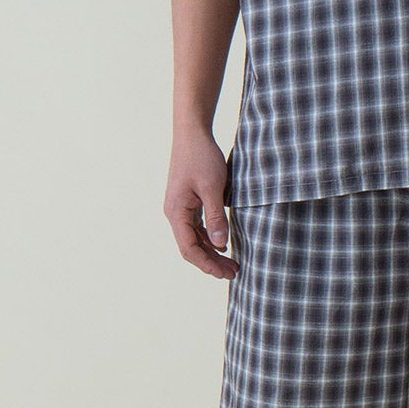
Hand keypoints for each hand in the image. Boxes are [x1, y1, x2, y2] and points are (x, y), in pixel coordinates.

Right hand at [164, 130, 239, 279]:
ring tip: (231, 264)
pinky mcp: (188, 202)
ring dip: (212, 252)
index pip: (189, 248)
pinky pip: (197, 228)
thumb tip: (220, 245)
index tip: (224, 273)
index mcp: (176, 212)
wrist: (192, 134)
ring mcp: (180, 208)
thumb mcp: (212, 188)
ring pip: (195, 239)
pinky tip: (224, 245)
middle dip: (211, 262)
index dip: (206, 264)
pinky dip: (210, 239)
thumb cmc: (201, 157)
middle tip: (234, 273)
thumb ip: (216, 217)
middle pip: (191, 247)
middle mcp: (175, 213)